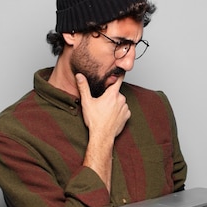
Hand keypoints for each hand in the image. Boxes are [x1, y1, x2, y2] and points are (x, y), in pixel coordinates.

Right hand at [76, 73, 129, 191]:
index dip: (119, 74)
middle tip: (101, 103)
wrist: (102, 136)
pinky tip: (111, 116)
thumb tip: (79, 76)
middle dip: (110, 96)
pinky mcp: (127, 116)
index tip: (121, 69)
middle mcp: (121, 99)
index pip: (118, 79)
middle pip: (116, 93)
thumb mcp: (87, 102)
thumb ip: (84, 87)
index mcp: (112, 94)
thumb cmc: (94, 120)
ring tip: (105, 112)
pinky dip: (119, 111)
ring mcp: (125, 108)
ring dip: (115, 104)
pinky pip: (124, 110)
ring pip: (120, 102)